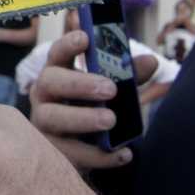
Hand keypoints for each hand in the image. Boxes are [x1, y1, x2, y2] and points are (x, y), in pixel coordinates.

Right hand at [29, 31, 135, 170]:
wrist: (82, 151)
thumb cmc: (93, 109)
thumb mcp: (112, 90)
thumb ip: (128, 76)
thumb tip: (151, 61)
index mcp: (58, 73)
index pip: (57, 53)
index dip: (68, 44)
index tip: (85, 38)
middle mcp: (44, 96)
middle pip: (49, 82)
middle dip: (79, 84)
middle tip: (110, 89)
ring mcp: (43, 124)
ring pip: (52, 118)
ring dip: (82, 118)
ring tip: (111, 120)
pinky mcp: (51, 152)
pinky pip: (70, 154)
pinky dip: (98, 156)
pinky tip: (122, 154)